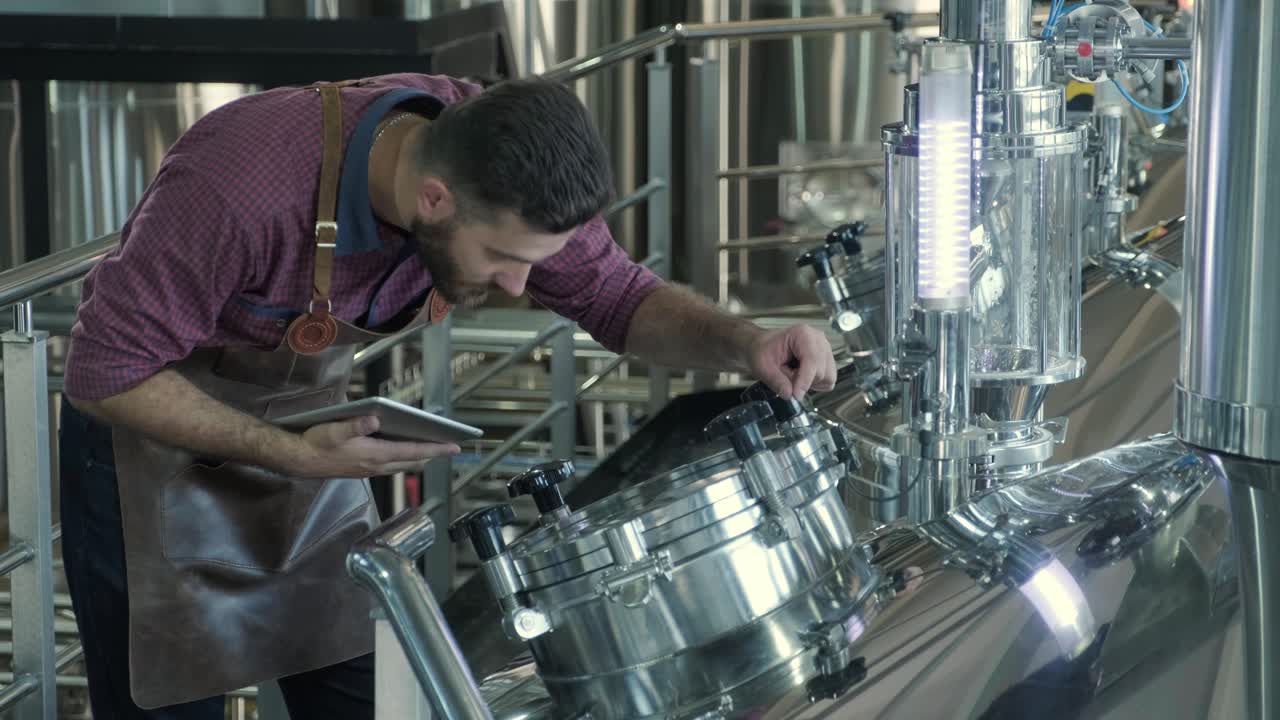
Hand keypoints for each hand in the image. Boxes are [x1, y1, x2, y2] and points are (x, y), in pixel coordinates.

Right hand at [289, 415, 459, 477]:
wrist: (297, 460)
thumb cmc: (316, 442)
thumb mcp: (334, 429)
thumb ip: (355, 424)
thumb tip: (374, 418)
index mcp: (375, 455)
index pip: (413, 452)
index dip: (436, 449)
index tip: (455, 447)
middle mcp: (376, 465)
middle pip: (413, 461)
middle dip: (432, 454)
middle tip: (450, 447)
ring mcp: (370, 469)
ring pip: (402, 464)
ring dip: (418, 457)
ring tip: (433, 447)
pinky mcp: (362, 469)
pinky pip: (391, 465)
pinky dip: (403, 458)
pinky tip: (403, 450)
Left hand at [747, 325, 836, 398]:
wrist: (763, 346)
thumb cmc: (763, 350)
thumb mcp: (762, 367)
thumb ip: (776, 381)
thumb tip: (790, 394)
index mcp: (803, 334)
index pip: (812, 360)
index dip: (805, 380)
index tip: (796, 394)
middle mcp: (818, 340)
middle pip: (822, 372)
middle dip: (804, 381)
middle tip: (786, 377)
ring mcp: (825, 349)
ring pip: (827, 377)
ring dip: (810, 383)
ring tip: (794, 375)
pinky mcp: (827, 360)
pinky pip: (828, 380)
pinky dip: (815, 384)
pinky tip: (802, 376)